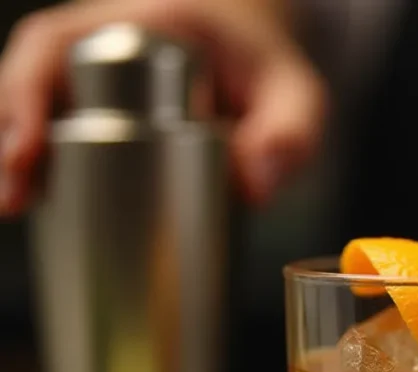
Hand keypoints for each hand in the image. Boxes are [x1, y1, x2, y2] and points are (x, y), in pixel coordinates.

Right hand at [0, 0, 326, 212]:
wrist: (259, 64)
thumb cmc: (270, 72)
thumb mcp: (296, 97)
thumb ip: (290, 133)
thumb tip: (254, 188)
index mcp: (138, 23)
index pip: (55, 45)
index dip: (28, 93)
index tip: (29, 148)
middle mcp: (99, 43)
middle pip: (28, 83)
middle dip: (11, 139)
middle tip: (14, 199)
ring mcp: (91, 77)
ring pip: (31, 108)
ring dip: (14, 158)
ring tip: (13, 207)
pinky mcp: (96, 110)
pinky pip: (49, 130)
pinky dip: (34, 165)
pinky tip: (26, 206)